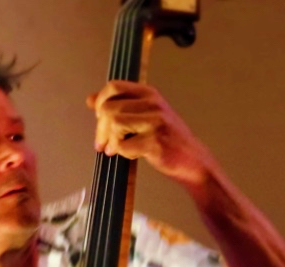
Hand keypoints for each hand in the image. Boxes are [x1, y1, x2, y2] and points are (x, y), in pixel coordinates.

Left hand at [87, 80, 205, 181]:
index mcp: (150, 94)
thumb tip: (90, 100)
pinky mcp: (155, 142)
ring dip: (111, 140)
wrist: (194, 161)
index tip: (100, 118)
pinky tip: (132, 155)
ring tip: (116, 149)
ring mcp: (156, 122)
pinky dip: (123, 153)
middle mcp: (154, 104)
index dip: (101, 102)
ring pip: (114, 124)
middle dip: (101, 129)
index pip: (114, 87)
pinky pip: (123, 145)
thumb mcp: (146, 116)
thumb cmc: (169, 140)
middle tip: (103, 143)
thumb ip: (120, 106)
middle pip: (109, 108)